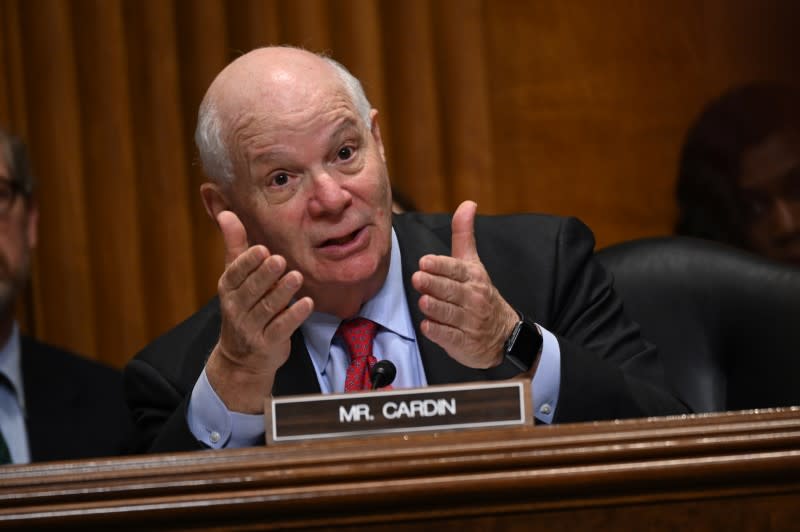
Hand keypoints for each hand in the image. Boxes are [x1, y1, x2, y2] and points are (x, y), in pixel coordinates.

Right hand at [206, 211, 313, 412]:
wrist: (242, 359)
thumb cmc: (243, 307)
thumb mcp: (235, 278)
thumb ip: (235, 245)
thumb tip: (226, 211)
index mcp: (228, 289)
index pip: (235, 274)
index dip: (247, 263)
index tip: (261, 250)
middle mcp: (236, 308)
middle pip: (251, 290)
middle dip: (265, 275)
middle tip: (280, 260)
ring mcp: (251, 328)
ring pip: (267, 308)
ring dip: (282, 292)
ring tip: (296, 277)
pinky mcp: (268, 343)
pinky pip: (281, 328)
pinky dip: (294, 316)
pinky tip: (307, 304)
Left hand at [411, 200, 518, 368]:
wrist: (504, 334)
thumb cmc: (480, 294)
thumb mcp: (474, 264)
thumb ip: (464, 235)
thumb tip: (468, 204)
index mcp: (473, 277)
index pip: (456, 269)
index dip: (440, 266)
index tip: (425, 262)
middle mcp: (473, 299)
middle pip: (451, 291)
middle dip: (434, 284)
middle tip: (418, 278)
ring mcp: (470, 322)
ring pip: (449, 314)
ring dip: (435, 307)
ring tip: (424, 300)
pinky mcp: (464, 343)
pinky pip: (450, 337)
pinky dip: (438, 332)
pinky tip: (427, 326)